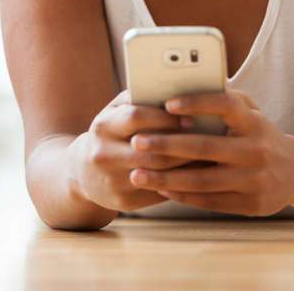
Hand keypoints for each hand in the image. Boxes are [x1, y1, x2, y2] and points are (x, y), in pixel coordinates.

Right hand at [69, 89, 203, 212]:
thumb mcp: (116, 113)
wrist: (84, 173)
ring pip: (158, 174)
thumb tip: (177, 91)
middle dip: (183, 145)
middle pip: (151, 150)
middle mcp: (103, 154)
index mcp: (103, 126)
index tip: (191, 118)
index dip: (166, 118)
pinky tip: (197, 175)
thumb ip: (139, 99)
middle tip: (209, 140)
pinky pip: (159, 193)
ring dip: (187, 166)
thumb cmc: (112, 133)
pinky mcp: (124, 202)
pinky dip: (181, 184)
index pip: (136, 118)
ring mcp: (112, 181)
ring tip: (209, 157)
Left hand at [124, 89, 293, 216]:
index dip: (197, 103)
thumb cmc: (258, 134)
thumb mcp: (250, 113)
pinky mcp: (251, 204)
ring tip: (138, 173)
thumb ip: (223, 99)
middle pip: (205, 147)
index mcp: (254, 121)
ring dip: (166, 178)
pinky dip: (182, 196)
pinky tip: (161, 189)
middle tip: (137, 143)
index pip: (226, 105)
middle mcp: (256, 149)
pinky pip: (210, 201)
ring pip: (203, 180)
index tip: (167, 104)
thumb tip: (182, 85)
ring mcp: (255, 179)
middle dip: (167, 145)